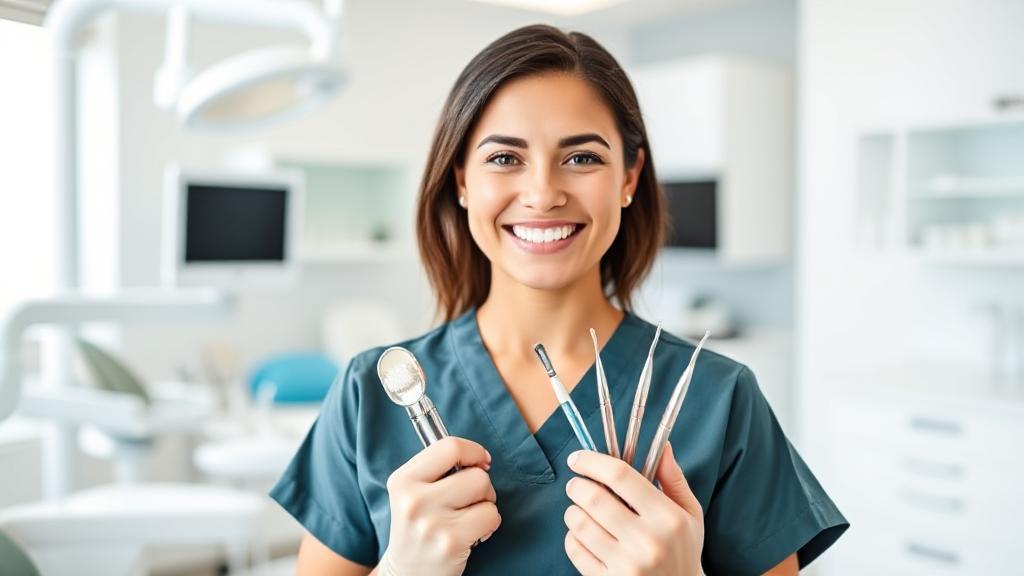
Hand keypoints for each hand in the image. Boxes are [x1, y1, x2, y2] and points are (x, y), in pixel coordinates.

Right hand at [379, 437, 499, 575]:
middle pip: (475, 473)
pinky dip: (490, 524)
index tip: (480, 462)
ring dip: (486, 504)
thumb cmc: (419, 527)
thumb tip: (480, 457)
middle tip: (470, 501)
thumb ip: (437, 468)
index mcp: (402, 480)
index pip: (449, 446)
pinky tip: (473, 534)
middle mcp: (413, 499)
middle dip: (482, 485)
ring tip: (469, 518)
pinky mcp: (451, 542)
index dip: (472, 451)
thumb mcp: (412, 492)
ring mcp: (431, 522)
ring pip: (485, 491)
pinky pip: (491, 516)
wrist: (407, 574)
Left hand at [563, 442, 703, 575]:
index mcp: (667, 518)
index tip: (578, 458)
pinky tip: (583, 535)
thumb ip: (673, 479)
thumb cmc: (683, 551)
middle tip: (576, 485)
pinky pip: (575, 550)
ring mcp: (627, 565)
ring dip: (572, 511)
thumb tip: (664, 446)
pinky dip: (572, 537)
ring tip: (580, 510)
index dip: (593, 461)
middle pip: (594, 498)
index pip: (621, 476)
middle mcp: (647, 541)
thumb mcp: (689, 514)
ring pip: (580, 523)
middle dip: (577, 485)